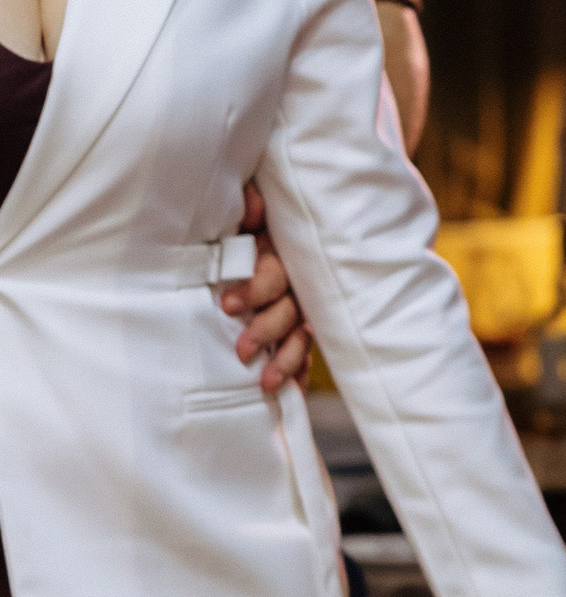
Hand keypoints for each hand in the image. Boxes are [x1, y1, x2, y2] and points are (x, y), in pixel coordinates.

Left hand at [220, 184, 312, 391]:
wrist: (272, 233)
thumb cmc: (249, 227)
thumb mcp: (247, 216)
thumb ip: (250, 208)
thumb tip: (249, 204)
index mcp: (282, 253)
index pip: (275, 274)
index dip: (255, 289)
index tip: (227, 305)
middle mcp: (298, 281)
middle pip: (291, 308)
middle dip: (266, 330)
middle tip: (241, 350)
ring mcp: (303, 307)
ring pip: (302, 334)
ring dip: (286, 359)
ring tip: (267, 383)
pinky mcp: (301, 329)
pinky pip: (307, 352)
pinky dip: (301, 372)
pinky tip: (295, 392)